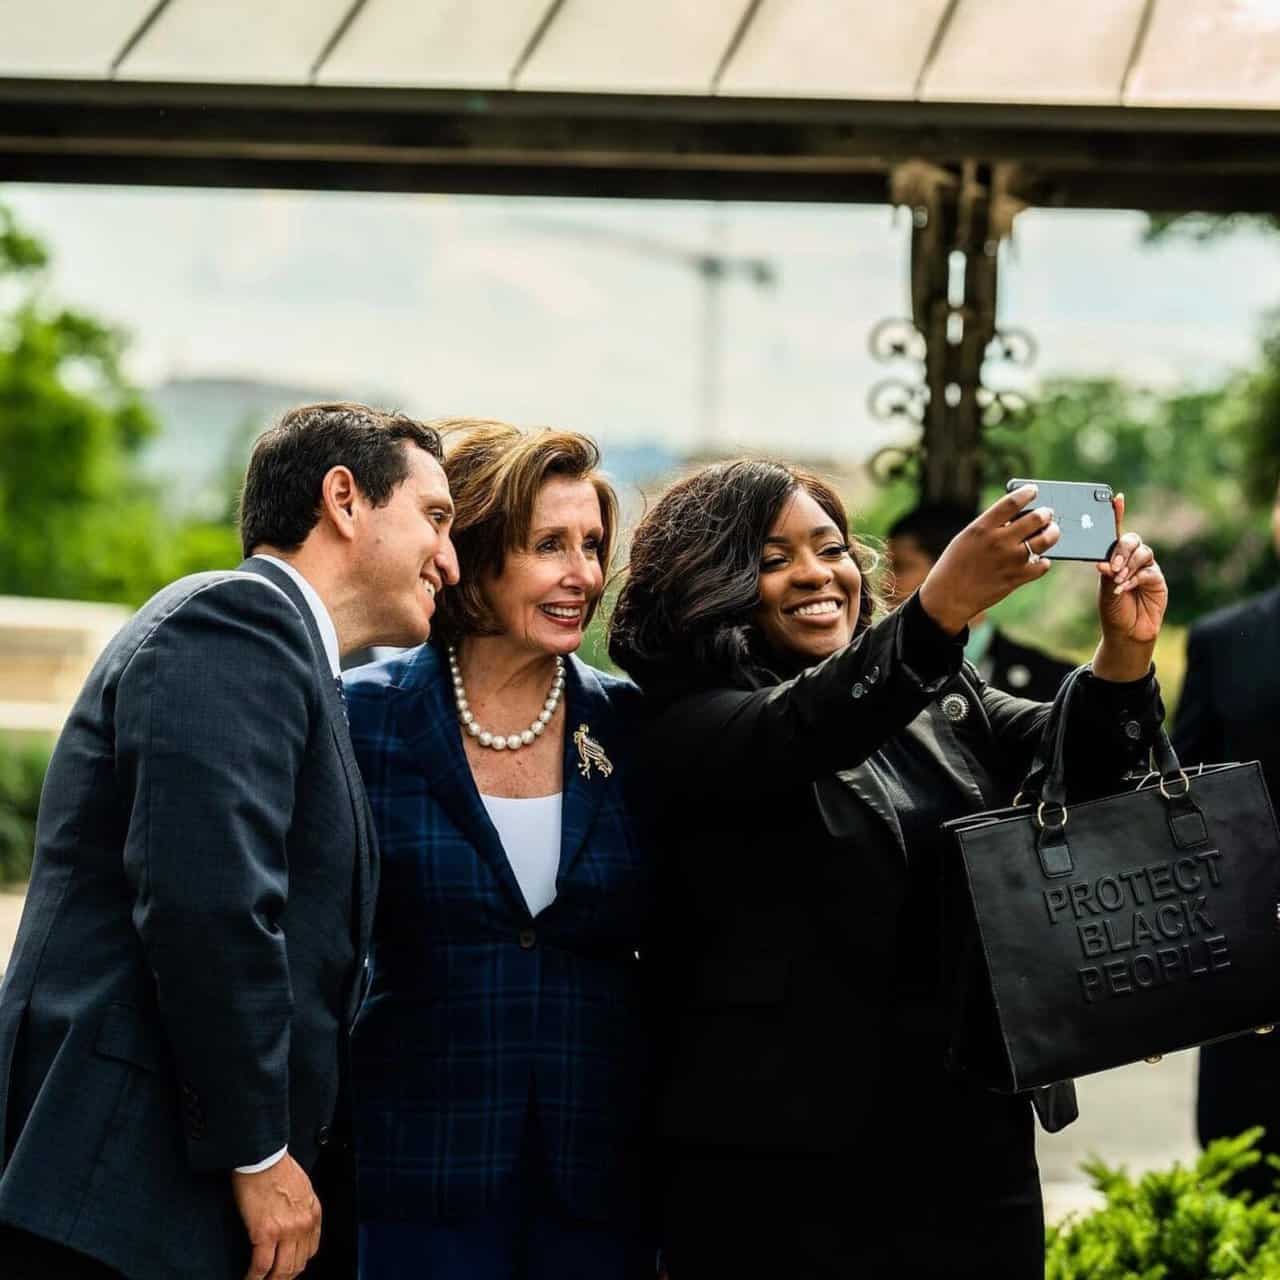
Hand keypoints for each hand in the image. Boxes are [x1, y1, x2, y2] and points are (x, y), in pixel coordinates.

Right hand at [231, 1155, 321, 1279]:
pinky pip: (261, 1266)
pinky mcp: (265, 1233)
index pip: (310, 1250)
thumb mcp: (302, 1187)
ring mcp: (286, 1231)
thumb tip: (295, 1224)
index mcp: (313, 1213)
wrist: (263, 1157)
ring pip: (282, 1270)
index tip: (288, 1268)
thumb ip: (302, 1209)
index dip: (298, 1263)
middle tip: (273, 1279)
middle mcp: (304, 1224)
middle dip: (284, 1277)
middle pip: (297, 1264)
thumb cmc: (277, 1167)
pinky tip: (249, 1279)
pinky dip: (254, 1278)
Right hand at [917, 485, 1057, 634]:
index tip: (1033, 490)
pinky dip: (1044, 560)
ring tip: (1052, 531)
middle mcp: (999, 541)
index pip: (1012, 502)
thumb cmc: (955, 565)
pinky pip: (1043, 565)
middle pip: (1035, 519)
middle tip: (1047, 513)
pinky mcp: (1017, 578)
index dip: (1027, 493)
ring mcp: (1010, 560)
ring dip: (1052, 533)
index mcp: (982, 527)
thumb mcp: (966, 538)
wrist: (948, 597)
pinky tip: (1039, 559)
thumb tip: (1018, 519)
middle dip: (1045, 513)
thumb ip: (990, 527)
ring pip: (1045, 540)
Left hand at [1092, 493, 1166, 679]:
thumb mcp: (1104, 588)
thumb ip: (1107, 572)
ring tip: (1118, 580)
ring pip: (1142, 553)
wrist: (1126, 632)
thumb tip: (1104, 561)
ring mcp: (1146, 567)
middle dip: (1121, 549)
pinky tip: (1124, 587)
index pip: (1116, 532)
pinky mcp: (1157, 579)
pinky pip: (1148, 570)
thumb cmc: (1112, 609)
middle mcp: (1132, 558)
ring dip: (1128, 565)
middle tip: (1112, 566)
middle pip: (1132, 539)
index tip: (1116, 498)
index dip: (1117, 514)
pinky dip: (1135, 578)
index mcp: (1115, 556)